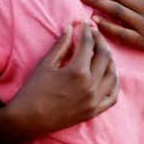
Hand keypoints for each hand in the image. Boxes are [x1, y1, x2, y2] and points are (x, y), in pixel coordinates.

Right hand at [9, 22, 118, 137]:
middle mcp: (90, 85)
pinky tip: (110, 74)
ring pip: (112, 74)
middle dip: (100, 41)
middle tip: (94, 34)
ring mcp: (94, 100)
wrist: (29, 119)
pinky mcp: (94, 111)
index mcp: (77, 71)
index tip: (84, 24)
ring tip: (102, 51)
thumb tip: (71, 28)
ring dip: (109, 60)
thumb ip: (61, 45)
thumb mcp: (46, 64)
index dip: (87, 31)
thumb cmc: (33, 90)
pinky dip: (114, 83)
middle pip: (104, 56)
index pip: (88, 45)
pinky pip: (113, 96)